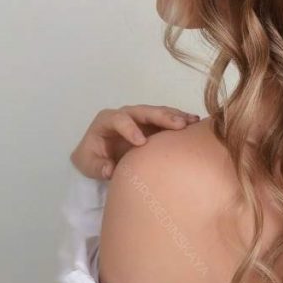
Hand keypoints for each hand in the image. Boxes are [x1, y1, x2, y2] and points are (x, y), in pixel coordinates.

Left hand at [70, 105, 199, 179]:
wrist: (99, 156)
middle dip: (162, 117)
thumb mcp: (87, 164)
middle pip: (144, 111)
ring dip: (176, 116)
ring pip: (159, 112)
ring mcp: (141, 118)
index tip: (141, 142)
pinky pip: (167, 119)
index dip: (130, 129)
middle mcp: (126, 114)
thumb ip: (97, 167)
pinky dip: (181, 120)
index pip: (120, 119)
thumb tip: (110, 170)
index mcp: (107, 120)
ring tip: (192, 122)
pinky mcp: (152, 125)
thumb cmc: (92, 157)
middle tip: (179, 125)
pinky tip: (195, 124)